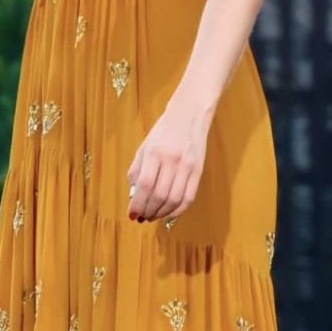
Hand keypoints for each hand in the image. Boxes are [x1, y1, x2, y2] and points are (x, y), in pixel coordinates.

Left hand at [126, 94, 211, 223]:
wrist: (190, 114)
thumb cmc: (164, 130)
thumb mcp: (145, 146)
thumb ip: (137, 170)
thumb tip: (133, 196)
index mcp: (155, 152)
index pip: (145, 185)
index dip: (138, 204)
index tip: (132, 214)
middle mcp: (172, 160)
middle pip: (159, 195)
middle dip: (148, 211)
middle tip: (142, 217)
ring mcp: (187, 166)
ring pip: (174, 200)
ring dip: (162, 213)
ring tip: (153, 216)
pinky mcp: (199, 170)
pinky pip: (189, 197)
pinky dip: (178, 210)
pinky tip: (169, 213)